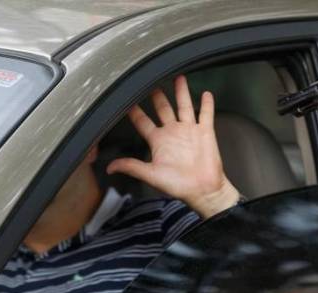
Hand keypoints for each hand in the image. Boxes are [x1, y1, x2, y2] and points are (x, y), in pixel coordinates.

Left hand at [107, 75, 239, 218]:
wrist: (202, 191)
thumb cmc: (178, 186)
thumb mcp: (151, 175)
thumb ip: (132, 166)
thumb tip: (110, 168)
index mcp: (158, 141)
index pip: (143, 122)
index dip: (134, 111)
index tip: (127, 99)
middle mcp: (173, 133)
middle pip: (163, 108)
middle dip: (157, 95)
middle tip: (151, 79)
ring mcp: (189, 131)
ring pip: (184, 106)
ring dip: (181, 92)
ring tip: (178, 76)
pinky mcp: (205, 132)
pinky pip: (206, 115)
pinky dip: (207, 104)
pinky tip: (206, 93)